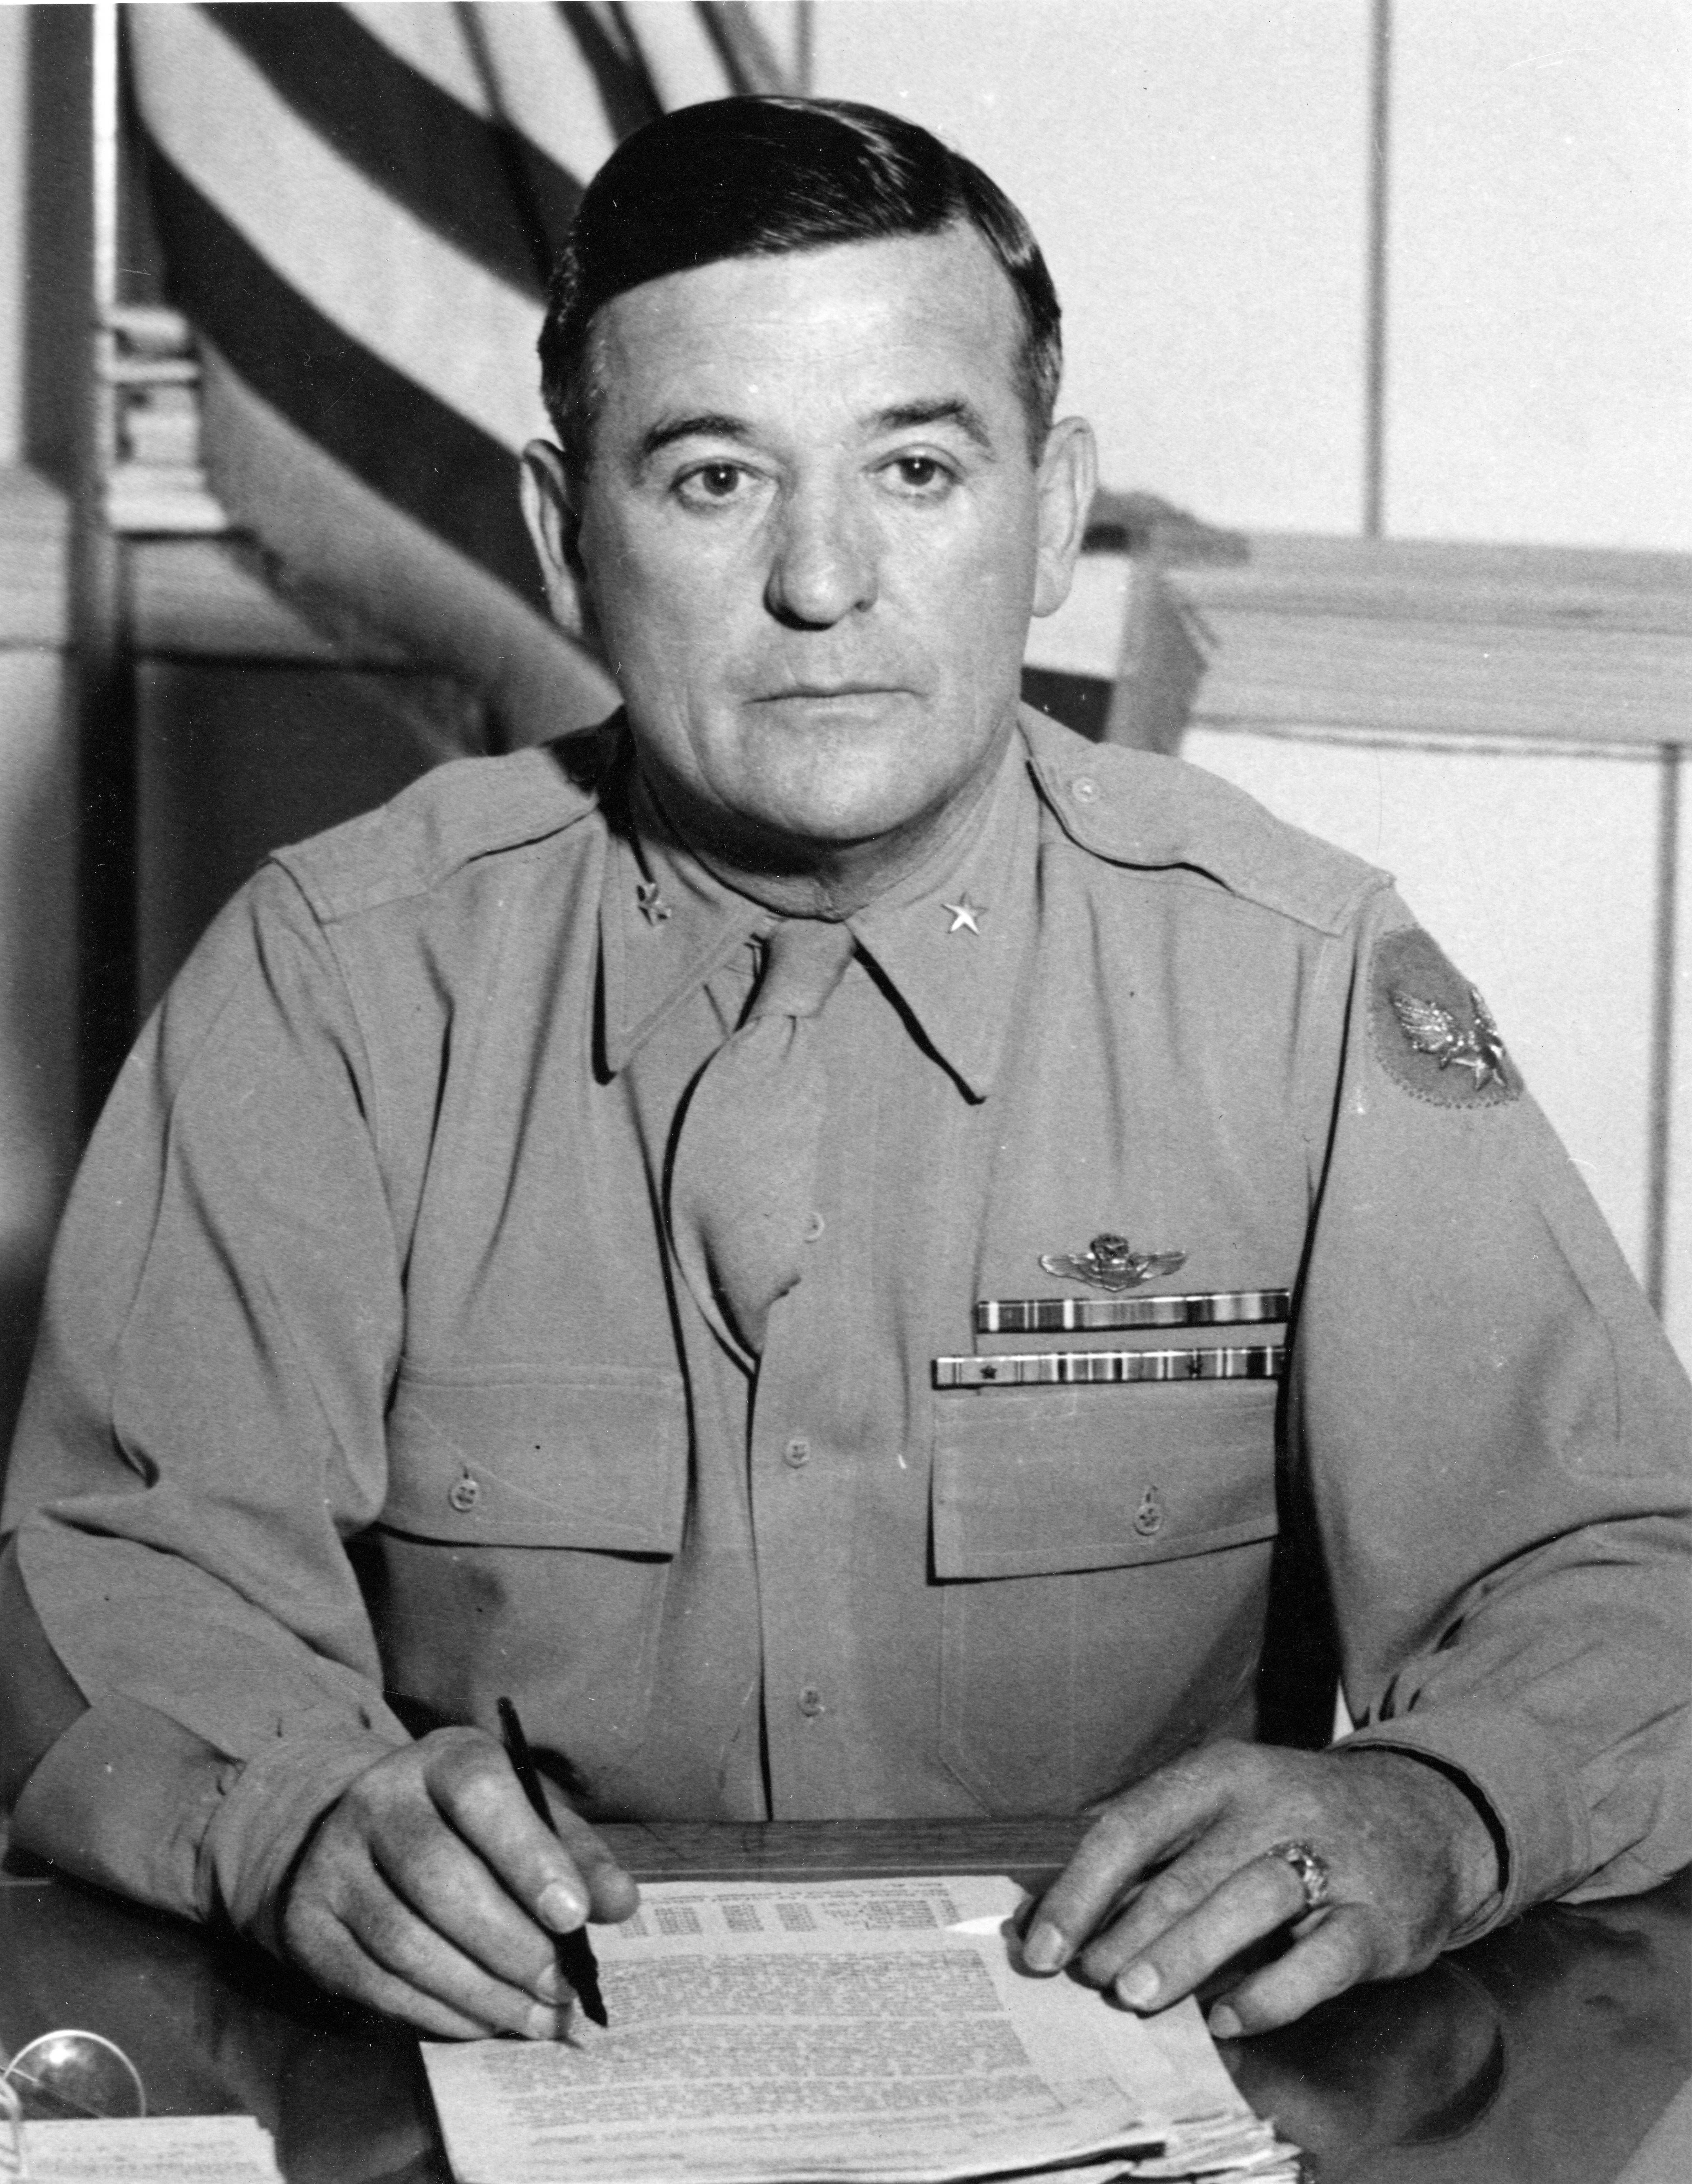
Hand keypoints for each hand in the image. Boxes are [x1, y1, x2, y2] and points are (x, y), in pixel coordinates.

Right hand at [279, 1727, 638, 2037]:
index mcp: (441, 1758)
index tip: (573, 1916)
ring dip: (481, 1992)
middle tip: (561, 1988)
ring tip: (535, 2017)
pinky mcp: (310, 1927)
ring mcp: (333, 1864)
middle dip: (511, 1944)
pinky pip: (378, 1984)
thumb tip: (619, 1903)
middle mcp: (376, 1801)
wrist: (350, 1830)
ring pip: (407, 1942)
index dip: (529, 1855)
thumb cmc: (465, 1826)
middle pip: (440, 1878)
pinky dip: (439, 2013)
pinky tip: (484, 2021)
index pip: (480, 1794)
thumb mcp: (525, 1816)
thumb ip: (577, 1854)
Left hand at [1021, 1742, 1498, 2037]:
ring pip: (1248, 1904)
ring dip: (1185, 1954)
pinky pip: (1320, 1962)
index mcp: (1223, 1774)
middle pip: (1186, 1872)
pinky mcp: (1378, 1920)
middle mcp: (1276, 1806)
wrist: (1423, 1818)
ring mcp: (1333, 1861)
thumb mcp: (1227, 1806)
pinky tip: (1228, 2020)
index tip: (1044, 1946)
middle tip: (1089, 1980)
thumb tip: (1064, 1912)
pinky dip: (1270, 1995)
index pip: (1132, 1826)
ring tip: (1135, 1996)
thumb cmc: (1294, 1821)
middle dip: (1127, 1930)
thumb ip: (1156, 1851)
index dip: (1082, 1889)